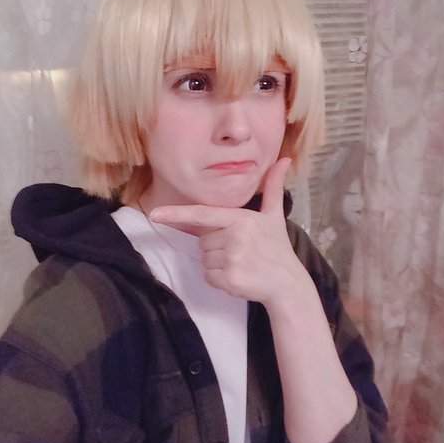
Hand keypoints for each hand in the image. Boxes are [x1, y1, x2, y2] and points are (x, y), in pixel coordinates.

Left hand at [149, 157, 307, 301]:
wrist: (288, 283)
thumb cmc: (278, 248)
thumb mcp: (275, 216)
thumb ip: (273, 187)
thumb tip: (284, 159)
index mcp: (241, 219)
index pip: (202, 215)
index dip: (176, 214)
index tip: (155, 214)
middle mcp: (235, 237)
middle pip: (203, 240)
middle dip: (216, 246)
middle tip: (240, 250)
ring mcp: (232, 259)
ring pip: (204, 259)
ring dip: (217, 263)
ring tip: (241, 263)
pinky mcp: (230, 280)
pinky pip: (208, 276)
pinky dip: (218, 279)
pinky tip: (238, 276)